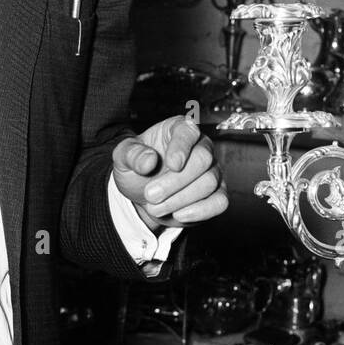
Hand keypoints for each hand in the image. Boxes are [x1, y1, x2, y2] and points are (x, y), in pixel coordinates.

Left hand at [111, 116, 226, 229]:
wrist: (144, 195)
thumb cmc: (137, 169)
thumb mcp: (123, 158)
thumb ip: (132, 155)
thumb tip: (149, 160)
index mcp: (179, 130)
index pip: (188, 132)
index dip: (181, 148)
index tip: (171, 165)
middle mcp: (201, 146)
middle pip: (202, 160)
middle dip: (175, 182)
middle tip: (150, 195)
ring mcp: (212, 170)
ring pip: (209, 183)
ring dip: (180, 199)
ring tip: (155, 207)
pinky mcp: (217, 193)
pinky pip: (220, 202)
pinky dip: (200, 211)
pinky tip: (179, 214)